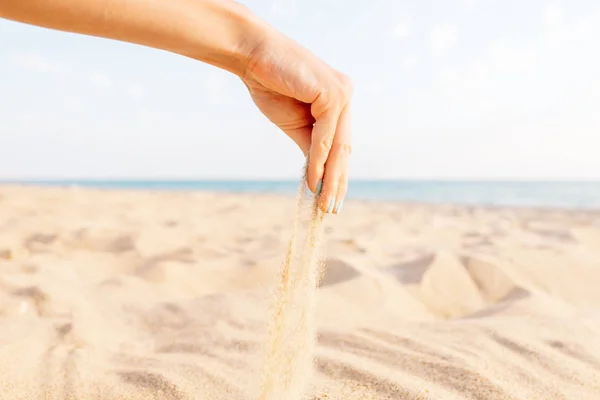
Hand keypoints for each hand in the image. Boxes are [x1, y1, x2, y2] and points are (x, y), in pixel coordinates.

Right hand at [242, 31, 352, 213]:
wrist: (252, 56)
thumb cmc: (270, 84)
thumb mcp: (294, 123)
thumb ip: (310, 146)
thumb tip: (319, 177)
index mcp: (338, 102)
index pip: (341, 145)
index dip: (338, 174)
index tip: (332, 200)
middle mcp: (345, 97)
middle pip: (345, 148)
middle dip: (339, 182)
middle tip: (332, 210)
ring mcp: (343, 94)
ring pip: (339, 146)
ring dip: (331, 178)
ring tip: (325, 204)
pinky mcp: (334, 94)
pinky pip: (326, 137)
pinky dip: (319, 162)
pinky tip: (314, 182)